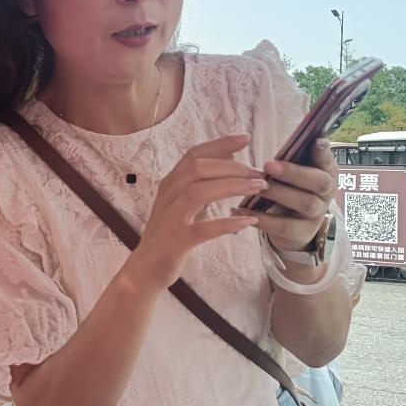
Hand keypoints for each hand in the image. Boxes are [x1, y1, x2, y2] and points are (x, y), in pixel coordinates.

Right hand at [127, 134, 264, 288]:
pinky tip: (249, 221)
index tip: (245, 138)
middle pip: (198, 168)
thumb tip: (229, 161)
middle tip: (258, 173)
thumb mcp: (181, 204)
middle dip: (231, 166)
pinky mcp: (177, 240)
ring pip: (199, 191)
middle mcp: (168, 196)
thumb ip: (200, 184)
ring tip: (258, 188)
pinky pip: (205, 228)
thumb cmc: (169, 235)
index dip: (219, 144)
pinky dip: (228, 222)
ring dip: (232, 186)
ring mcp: (171, 218)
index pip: (193, 155)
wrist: (146, 268)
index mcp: (170, 184)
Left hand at [234, 138, 336, 251]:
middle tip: (268, 165)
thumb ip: (289, 156)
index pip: (328, 160)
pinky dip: (262, 219)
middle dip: (293, 173)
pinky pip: (284, 226)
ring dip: (279, 194)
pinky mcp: (302, 232)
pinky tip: (241, 211)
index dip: (323, 152)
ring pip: (304, 203)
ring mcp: (316, 214)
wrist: (291, 227)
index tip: (315, 141)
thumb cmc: (289, 189)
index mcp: (324, 172)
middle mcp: (325, 192)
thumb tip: (283, 134)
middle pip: (318, 182)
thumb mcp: (290, 172)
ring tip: (256, 188)